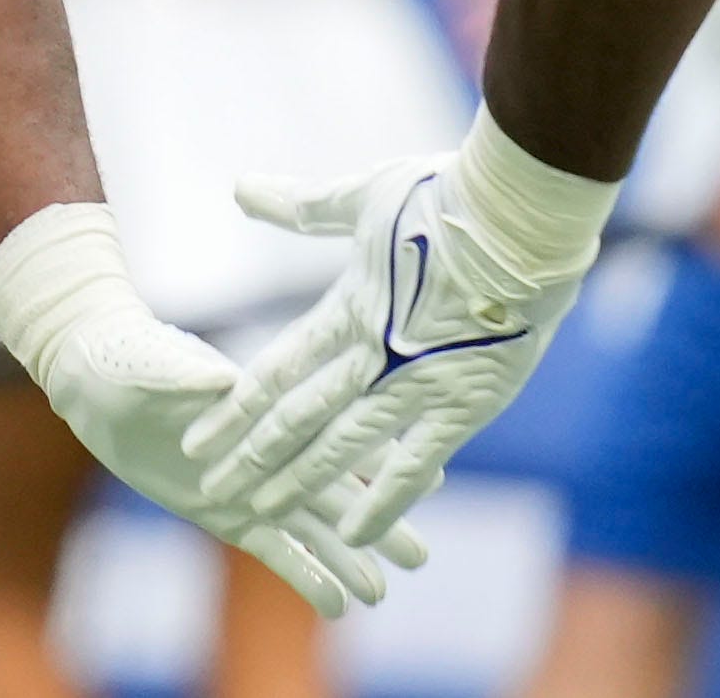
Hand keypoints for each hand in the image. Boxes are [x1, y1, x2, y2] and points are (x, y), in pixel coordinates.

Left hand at [0, 206, 423, 617]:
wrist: (98, 380)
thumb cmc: (133, 355)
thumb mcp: (158, 362)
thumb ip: (190, 378)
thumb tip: (220, 383)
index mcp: (268, 403)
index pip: (329, 432)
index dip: (372, 457)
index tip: (424, 474)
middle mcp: (273, 446)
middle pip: (335, 487)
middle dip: (378, 520)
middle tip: (422, 557)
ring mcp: (254, 482)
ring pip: (311, 526)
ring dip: (346, 558)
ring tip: (384, 593)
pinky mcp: (230, 513)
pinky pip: (274, 549)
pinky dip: (305, 575)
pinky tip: (339, 604)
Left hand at [188, 126, 610, 544]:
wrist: (521, 220)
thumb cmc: (444, 197)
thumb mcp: (363, 196)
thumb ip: (302, 206)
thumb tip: (240, 186)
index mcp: (349, 307)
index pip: (278, 371)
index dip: (234, 410)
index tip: (199, 441)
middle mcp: (373, 356)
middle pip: (298, 417)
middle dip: (251, 456)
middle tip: (211, 487)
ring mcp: (417, 385)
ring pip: (345, 447)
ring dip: (301, 481)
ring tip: (261, 512)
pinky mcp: (464, 405)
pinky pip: (418, 465)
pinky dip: (386, 501)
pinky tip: (355, 533)